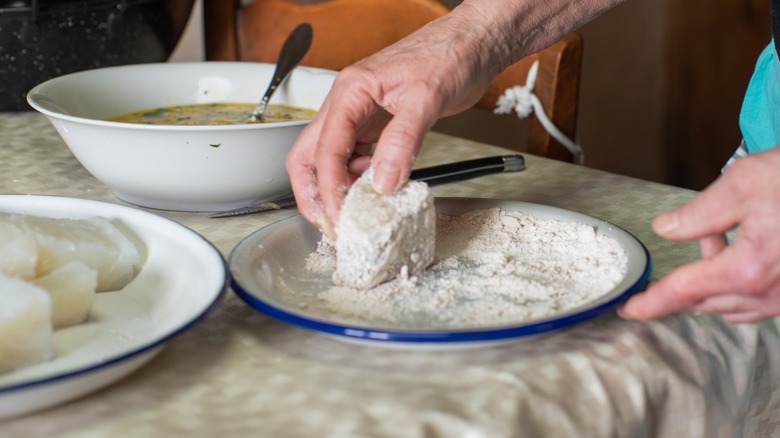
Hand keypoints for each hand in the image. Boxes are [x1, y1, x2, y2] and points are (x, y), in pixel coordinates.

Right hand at [285, 9, 496, 236]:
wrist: (472, 44)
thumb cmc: (450, 55)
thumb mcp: (426, 99)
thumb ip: (402, 141)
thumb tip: (382, 182)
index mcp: (350, 92)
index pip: (325, 149)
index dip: (329, 189)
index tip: (341, 216)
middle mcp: (348, 104)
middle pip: (310, 156)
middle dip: (315, 194)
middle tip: (333, 224)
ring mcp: (361, 115)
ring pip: (331, 160)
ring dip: (339, 189)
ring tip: (359, 212)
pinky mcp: (377, 125)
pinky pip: (357, 158)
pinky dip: (361, 179)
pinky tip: (378, 189)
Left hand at [620, 147, 779, 322]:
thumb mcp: (744, 183)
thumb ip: (698, 213)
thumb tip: (666, 228)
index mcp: (748, 268)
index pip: (683, 292)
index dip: (651, 302)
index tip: (629, 310)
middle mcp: (771, 292)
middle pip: (706, 299)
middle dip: (689, 274)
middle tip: (698, 235)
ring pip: (733, 302)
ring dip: (716, 275)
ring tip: (723, 232)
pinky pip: (759, 299)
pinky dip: (741, 278)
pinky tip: (749, 244)